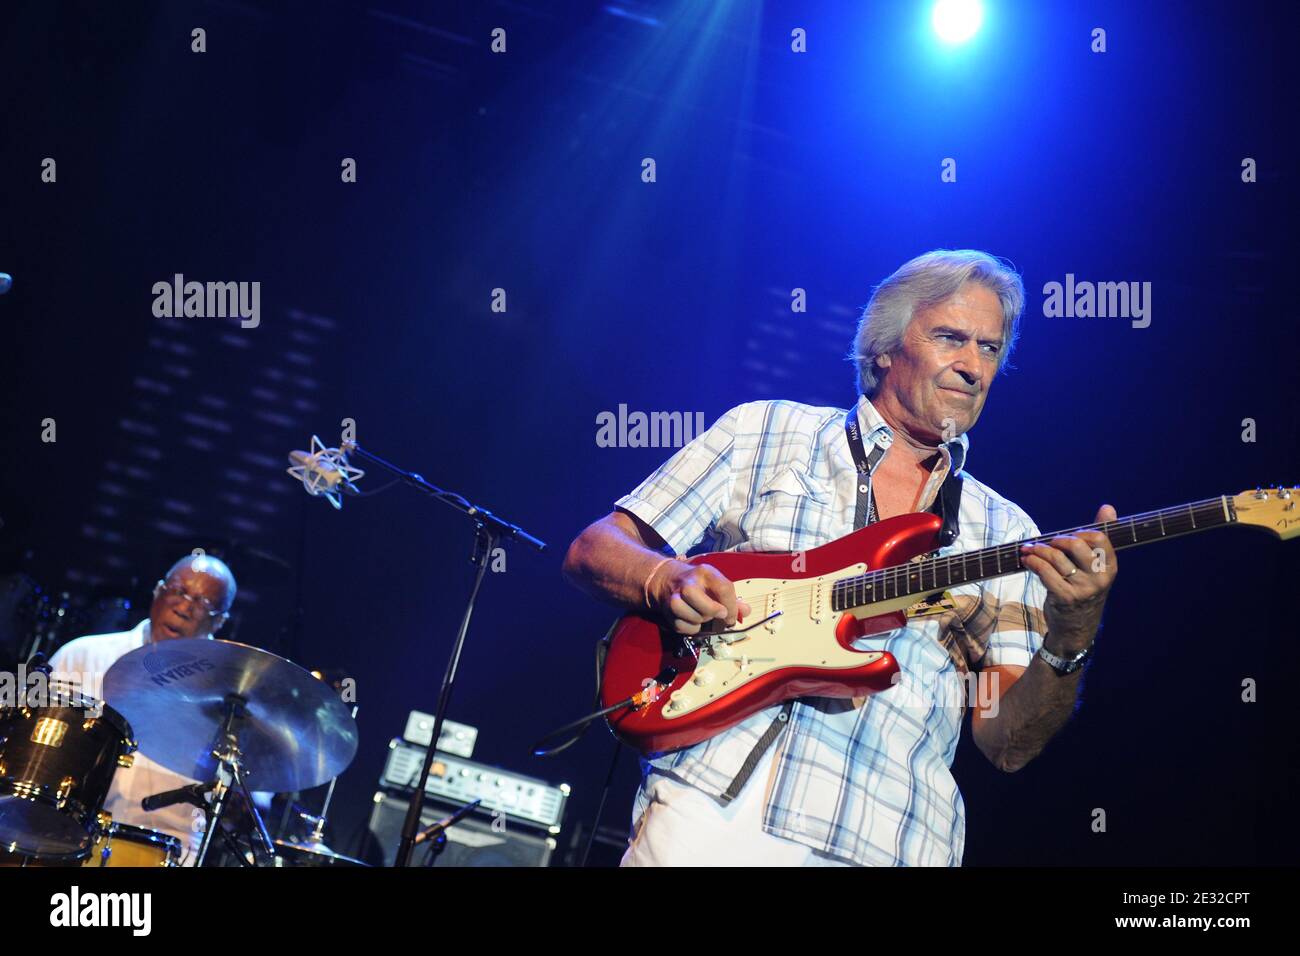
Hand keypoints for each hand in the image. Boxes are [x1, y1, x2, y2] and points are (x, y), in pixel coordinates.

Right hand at [651, 560, 751, 634]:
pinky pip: (678, 623)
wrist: (669, 579)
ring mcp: (674, 594)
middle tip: (719, 615)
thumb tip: (746, 611)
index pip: (722, 587)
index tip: (731, 616)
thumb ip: (733, 599)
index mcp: (706, 573)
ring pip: (679, 608)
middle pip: (691, 593)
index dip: (731, 606)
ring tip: (704, 618)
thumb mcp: (717, 585)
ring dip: (696, 619)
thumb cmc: (700, 585)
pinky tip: (695, 623)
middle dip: (709, 609)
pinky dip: (690, 628)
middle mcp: (687, 581)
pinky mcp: (666, 608)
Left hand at [1019, 503, 1118, 650]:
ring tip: (1029, 550)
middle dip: (1056, 540)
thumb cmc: (1084, 589)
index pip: (1099, 538)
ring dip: (1038, 550)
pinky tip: (1026, 560)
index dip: (1080, 532)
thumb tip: (1108, 507)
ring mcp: (1083, 589)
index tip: (1068, 536)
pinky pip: (1045, 572)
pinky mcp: (1065, 597)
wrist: (1077, 627)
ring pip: (1056, 558)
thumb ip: (1099, 538)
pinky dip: (1032, 562)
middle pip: (1075, 545)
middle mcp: (1100, 578)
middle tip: (1047, 543)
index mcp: (1110, 566)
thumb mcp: (1096, 567)